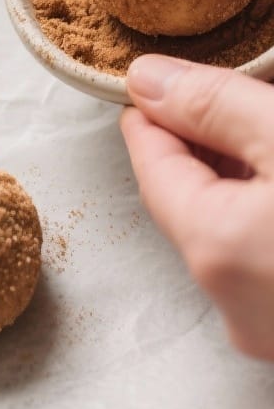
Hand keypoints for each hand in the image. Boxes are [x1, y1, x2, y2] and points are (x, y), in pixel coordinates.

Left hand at [122, 55, 273, 358]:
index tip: (153, 83)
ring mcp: (271, 329)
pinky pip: (263, 260)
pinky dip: (264, 215)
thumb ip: (216, 105)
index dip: (153, 118)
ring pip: (231, 233)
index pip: (155, 170)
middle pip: (192, 203)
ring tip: (257, 130)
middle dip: (200, 144)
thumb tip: (147, 79)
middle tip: (217, 94)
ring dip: (238, 179)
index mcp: (218, 253)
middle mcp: (236, 308)